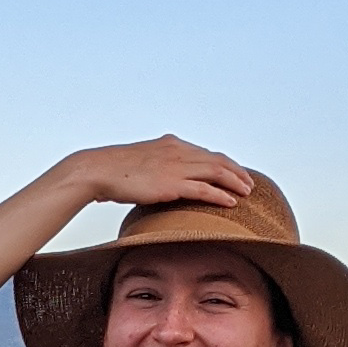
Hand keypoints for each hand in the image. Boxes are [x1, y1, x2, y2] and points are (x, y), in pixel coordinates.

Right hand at [78, 136, 257, 217]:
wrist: (98, 170)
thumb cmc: (114, 170)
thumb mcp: (141, 162)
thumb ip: (157, 166)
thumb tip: (161, 180)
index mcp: (171, 144)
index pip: (205, 152)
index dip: (223, 163)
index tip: (234, 172)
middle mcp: (178, 151)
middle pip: (217, 160)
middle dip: (236, 171)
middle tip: (249, 183)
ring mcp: (176, 167)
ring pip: (215, 172)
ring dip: (235, 182)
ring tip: (247, 192)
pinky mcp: (171, 183)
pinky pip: (203, 189)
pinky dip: (220, 195)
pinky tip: (231, 202)